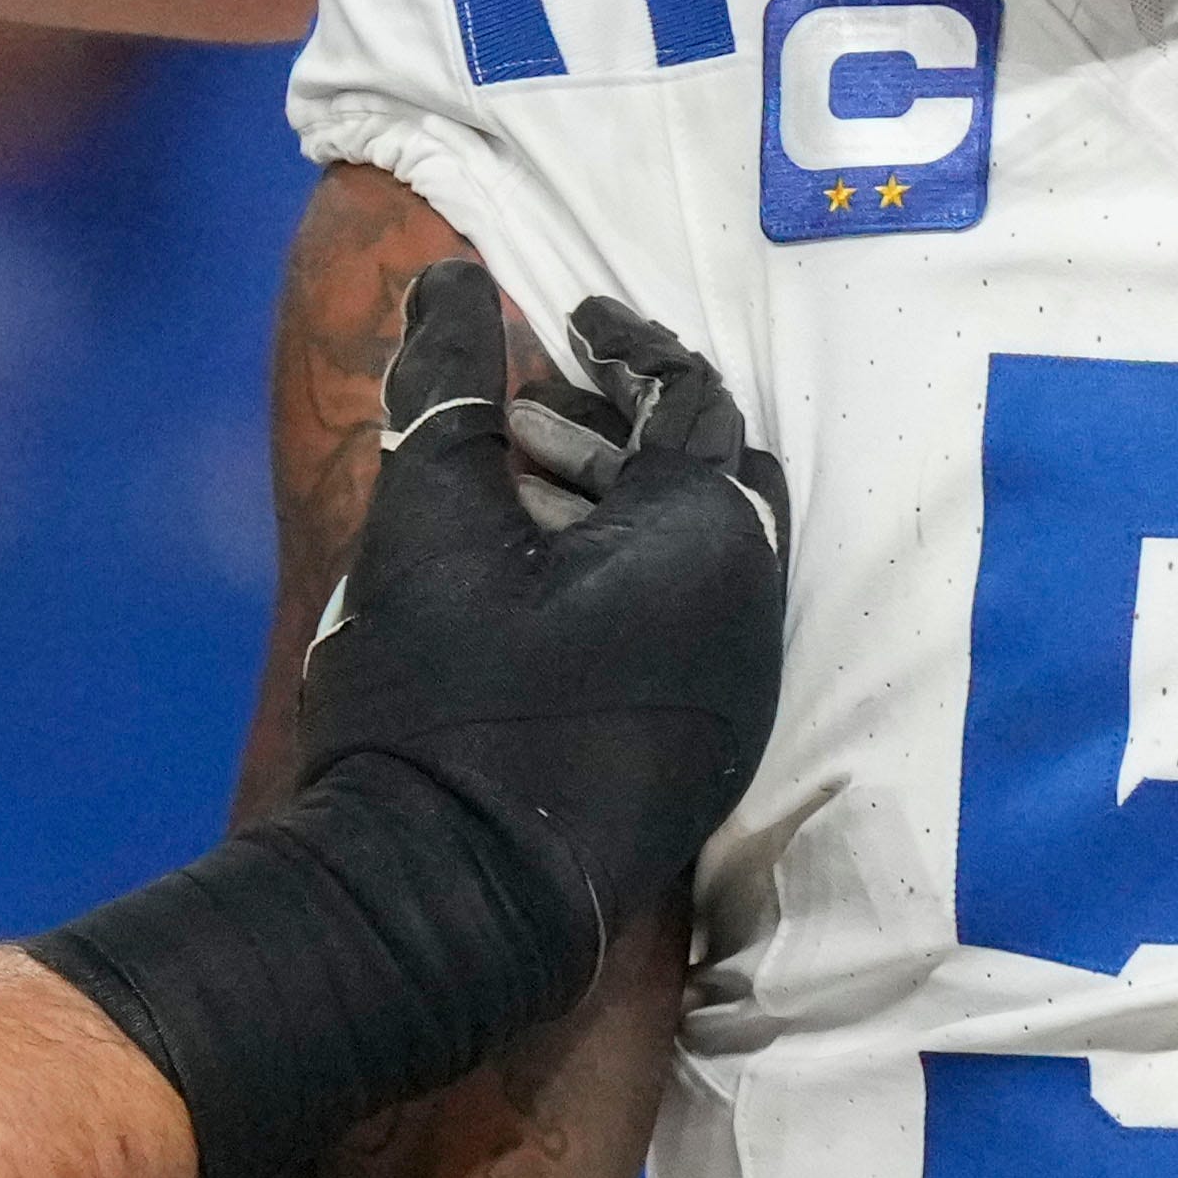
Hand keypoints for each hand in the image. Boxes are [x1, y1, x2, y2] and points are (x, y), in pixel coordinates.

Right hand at [298, 264, 784, 957]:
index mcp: (706, 538)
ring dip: (621, 503)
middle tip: (530, 415)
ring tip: (514, 493)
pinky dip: (631, 578)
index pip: (691, 394)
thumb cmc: (442, 697)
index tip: (566, 322)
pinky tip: (538, 589)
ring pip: (703, 556)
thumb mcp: (427, 517)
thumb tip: (452, 278)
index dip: (627, 344)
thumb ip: (448, 386)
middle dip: (627, 426)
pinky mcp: (700, 754)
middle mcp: (749, 611)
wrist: (450, 899)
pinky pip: (691, 627)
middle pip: (715, 473)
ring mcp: (733, 693)